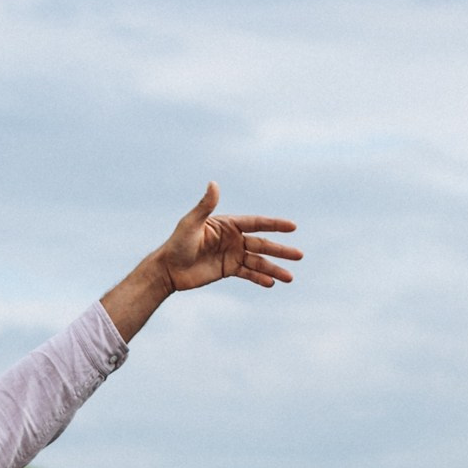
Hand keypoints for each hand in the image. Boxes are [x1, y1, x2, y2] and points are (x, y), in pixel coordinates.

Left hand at [153, 182, 301, 291]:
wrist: (168, 269)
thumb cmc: (177, 243)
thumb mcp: (191, 224)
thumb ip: (205, 206)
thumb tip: (213, 183)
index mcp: (228, 225)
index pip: (256, 223)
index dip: (275, 225)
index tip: (293, 227)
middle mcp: (233, 239)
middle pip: (262, 244)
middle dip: (281, 250)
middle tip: (300, 256)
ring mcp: (232, 255)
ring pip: (258, 262)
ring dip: (274, 269)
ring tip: (289, 278)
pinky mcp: (228, 270)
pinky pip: (248, 274)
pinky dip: (259, 279)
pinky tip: (271, 283)